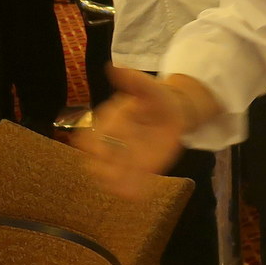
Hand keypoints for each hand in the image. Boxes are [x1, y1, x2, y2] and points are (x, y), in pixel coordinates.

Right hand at [79, 66, 189, 199]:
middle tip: (109, 174)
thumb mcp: (147, 86)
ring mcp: (127, 157)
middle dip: (101, 168)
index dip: (90, 144)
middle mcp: (114, 143)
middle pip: (98, 160)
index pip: (92, 136)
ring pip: (111, 174)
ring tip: (122, 191)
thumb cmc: (155, 98)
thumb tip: (114, 66)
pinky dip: (133, 190)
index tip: (95, 151)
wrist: (175, 111)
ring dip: (114, 183)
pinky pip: (133, 182)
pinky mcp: (142, 168)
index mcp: (110, 122)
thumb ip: (132, 80)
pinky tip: (137, 197)